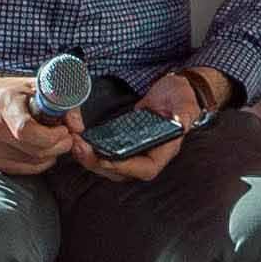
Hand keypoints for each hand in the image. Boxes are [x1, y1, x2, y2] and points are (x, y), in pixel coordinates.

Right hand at [0, 67, 85, 176]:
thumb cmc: (9, 91)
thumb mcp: (36, 86)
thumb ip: (62, 102)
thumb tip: (78, 127)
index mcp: (4, 105)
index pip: (26, 131)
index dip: (51, 135)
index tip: (64, 129)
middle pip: (34, 151)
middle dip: (59, 146)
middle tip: (66, 136)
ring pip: (33, 163)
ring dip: (51, 154)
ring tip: (53, 139)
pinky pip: (24, 169)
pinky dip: (39, 162)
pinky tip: (40, 147)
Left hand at [88, 68, 227, 181]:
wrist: (175, 90)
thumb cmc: (182, 98)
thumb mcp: (185, 104)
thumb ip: (184, 115)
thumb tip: (181, 123)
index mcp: (164, 151)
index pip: (145, 169)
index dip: (125, 168)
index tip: (105, 158)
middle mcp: (148, 155)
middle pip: (121, 171)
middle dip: (97, 163)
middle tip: (80, 148)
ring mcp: (134, 150)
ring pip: (109, 164)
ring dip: (89, 157)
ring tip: (75, 143)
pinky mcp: (123, 141)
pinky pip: (105, 151)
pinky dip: (90, 147)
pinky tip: (78, 136)